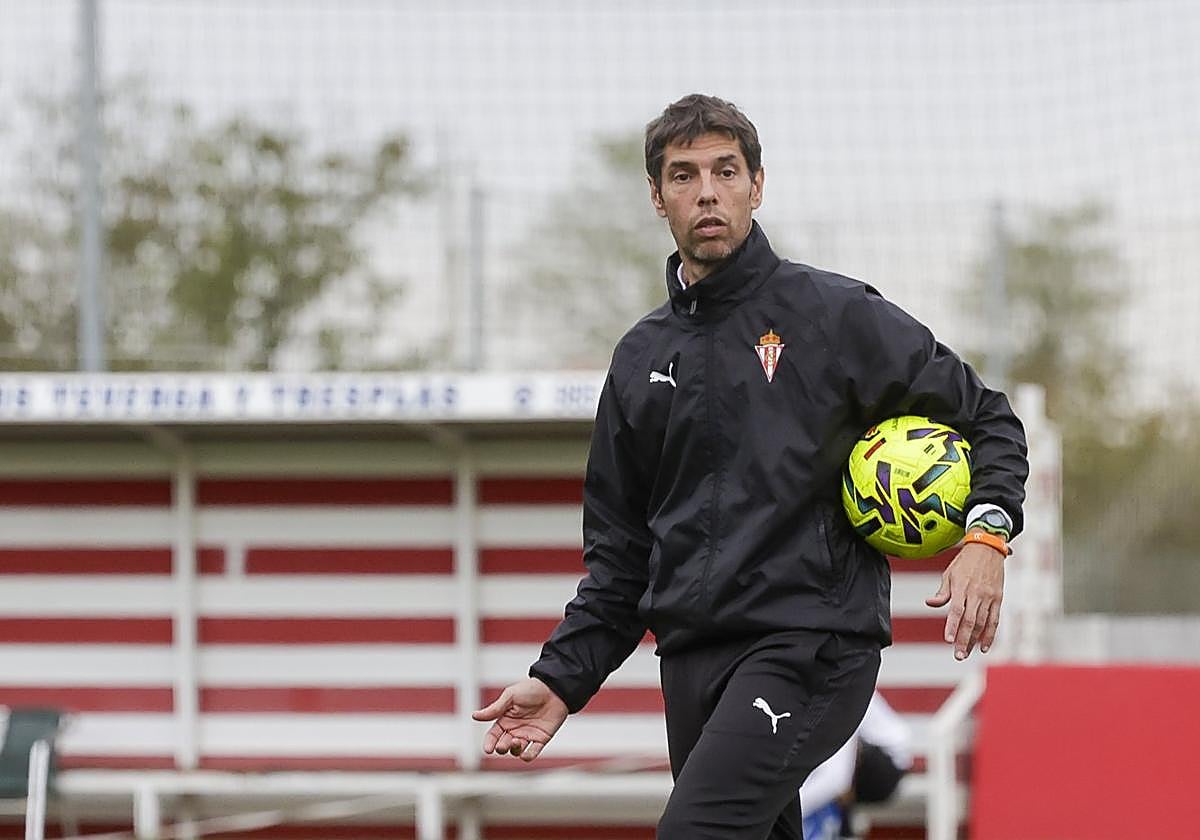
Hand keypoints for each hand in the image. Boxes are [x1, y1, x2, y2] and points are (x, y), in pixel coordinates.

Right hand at [472, 677, 568, 762]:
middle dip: (501, 748)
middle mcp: (515, 729)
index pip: (493, 735)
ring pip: (516, 750)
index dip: (489, 743)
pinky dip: (528, 756)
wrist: (554, 688)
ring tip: (516, 742)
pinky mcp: (541, 739)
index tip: (488, 749)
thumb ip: (495, 709)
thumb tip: (474, 716)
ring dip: (514, 750)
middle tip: (503, 745)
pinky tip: (525, 754)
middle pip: (503, 745)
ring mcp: (528, 735)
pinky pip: (533, 752)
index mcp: (505, 719)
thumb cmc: (531, 689)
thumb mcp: (510, 696)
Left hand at [924, 539, 1004, 659]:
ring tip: (966, 653)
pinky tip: (984, 646)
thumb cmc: (964, 562)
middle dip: (963, 640)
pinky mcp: (998, 599)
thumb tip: (929, 603)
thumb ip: (942, 592)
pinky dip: (990, 634)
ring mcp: (989, 597)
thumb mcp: (949, 574)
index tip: (947, 640)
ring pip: (983, 623)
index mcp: (961, 587)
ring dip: (975, 641)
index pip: (956, 611)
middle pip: (970, 621)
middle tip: (958, 655)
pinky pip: (995, 620)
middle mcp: (977, 593)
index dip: (952, 626)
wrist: (987, 548)